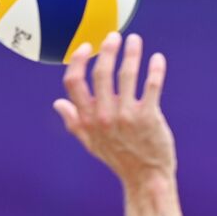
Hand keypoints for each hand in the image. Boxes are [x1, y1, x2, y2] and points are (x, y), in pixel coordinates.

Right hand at [54, 32, 175, 184]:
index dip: (78, 61)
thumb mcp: (92, 144)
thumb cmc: (119, 159)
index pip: (74, 83)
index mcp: (88, 120)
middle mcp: (105, 117)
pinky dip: (155, 69)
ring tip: (135, 41)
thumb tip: (59, 103)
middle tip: (115, 37)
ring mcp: (127, 116)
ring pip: (127, 75)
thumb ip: (75, 123)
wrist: (146, 178)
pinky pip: (152, 86)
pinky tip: (157, 59)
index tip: (87, 46)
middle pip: (101, 73)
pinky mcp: (149, 117)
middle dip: (107, 50)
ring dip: (132, 53)